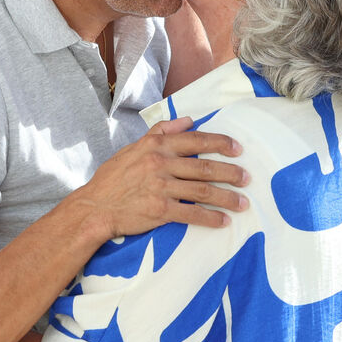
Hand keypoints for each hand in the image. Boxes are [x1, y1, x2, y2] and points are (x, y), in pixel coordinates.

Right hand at [77, 116, 248, 240]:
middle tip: (247, 178)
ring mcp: (160, 188)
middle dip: (230, 173)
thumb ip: (161, 132)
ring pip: (203, 191)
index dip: (220, 143)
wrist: (94, 207)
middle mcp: (160, 164)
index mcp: (156, 146)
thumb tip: (187, 120)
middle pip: (205, 167)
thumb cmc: (114, 178)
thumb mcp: (134, 147)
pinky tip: (223, 221)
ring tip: (243, 203)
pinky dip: (210, 218)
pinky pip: (192, 214)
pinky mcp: (159, 211)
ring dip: (227, 197)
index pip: (196, 140)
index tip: (238, 149)